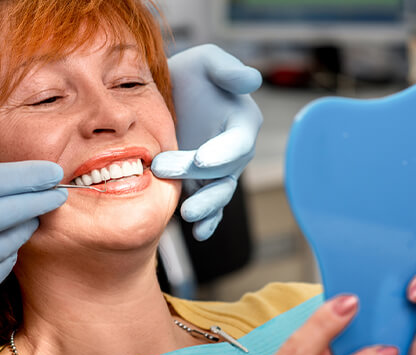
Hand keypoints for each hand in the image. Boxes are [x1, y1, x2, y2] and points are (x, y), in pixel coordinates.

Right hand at [0, 161, 66, 354]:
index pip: (0, 179)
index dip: (32, 175)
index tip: (52, 172)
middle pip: (17, 208)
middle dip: (43, 199)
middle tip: (58, 194)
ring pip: (13, 240)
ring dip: (22, 228)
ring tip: (24, 221)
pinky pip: (1, 268)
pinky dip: (3, 256)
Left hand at [151, 44, 262, 240]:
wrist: (166, 96)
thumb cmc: (190, 74)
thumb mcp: (206, 61)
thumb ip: (227, 70)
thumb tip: (251, 80)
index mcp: (242, 122)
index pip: (238, 142)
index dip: (223, 152)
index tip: (202, 159)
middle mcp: (234, 151)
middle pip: (224, 172)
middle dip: (198, 176)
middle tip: (163, 169)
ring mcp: (218, 172)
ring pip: (219, 194)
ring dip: (206, 207)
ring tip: (188, 215)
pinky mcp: (202, 185)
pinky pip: (210, 207)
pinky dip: (208, 222)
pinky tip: (198, 233)